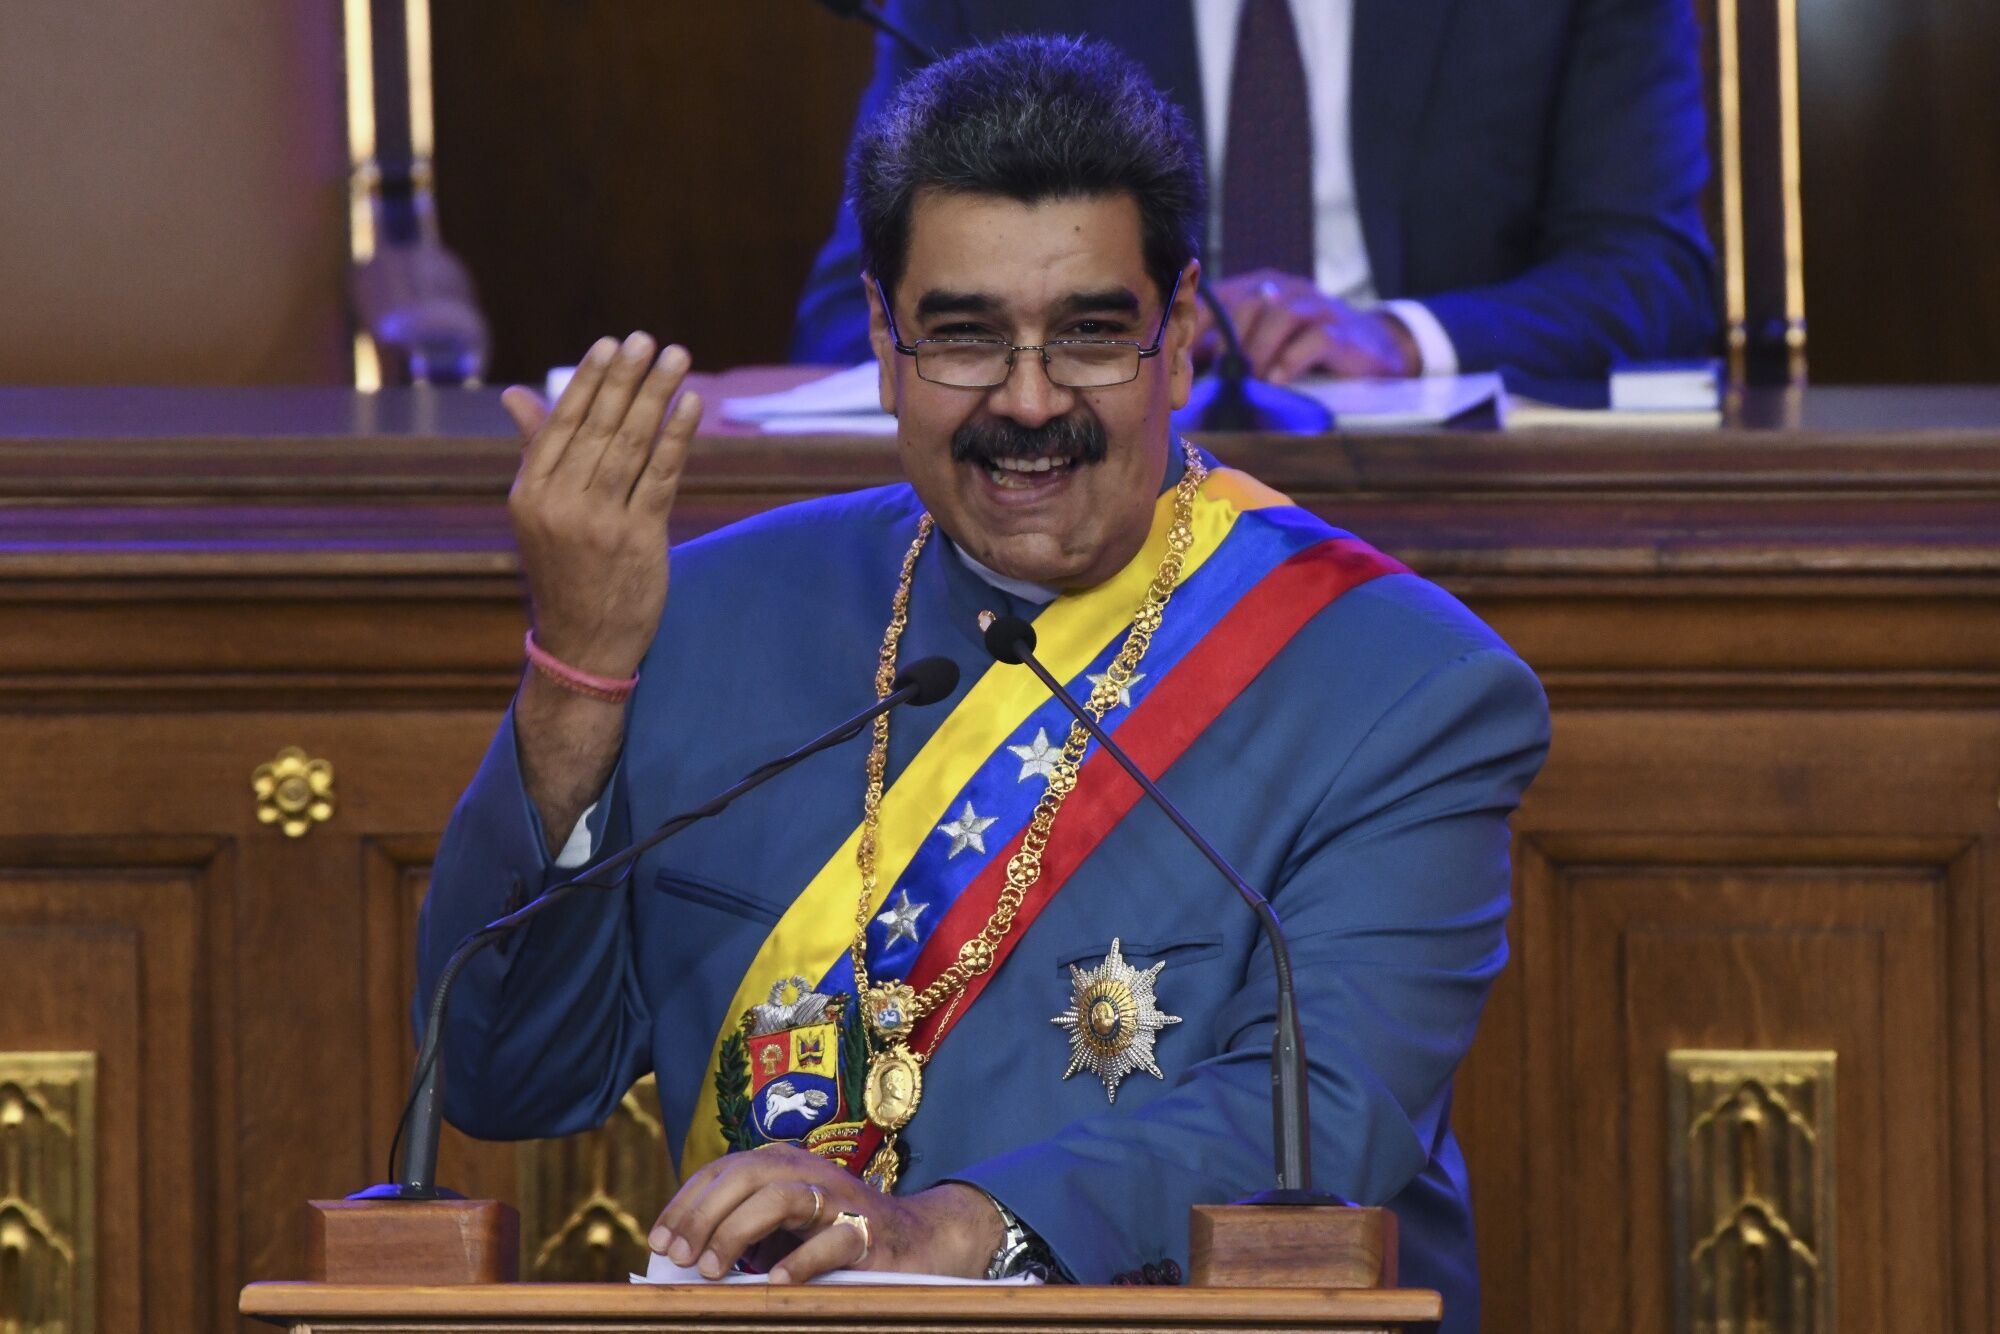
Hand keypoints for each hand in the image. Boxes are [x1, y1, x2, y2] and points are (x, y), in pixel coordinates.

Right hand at [501, 332, 701, 678]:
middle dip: (627, 377)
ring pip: (631, 444)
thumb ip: (536, 452)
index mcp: (529, 493)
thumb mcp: (538, 514)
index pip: (561, 423)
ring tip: (677, 358)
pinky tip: (690, 405)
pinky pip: (662, 476)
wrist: (583, 645)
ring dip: (657, 395)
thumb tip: (515, 396)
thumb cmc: (564, 571)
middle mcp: (559, 504)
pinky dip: (678, 437)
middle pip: (598, 426)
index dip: (589, 381)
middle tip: (648, 339)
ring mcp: (599, 522)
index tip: (611, 344)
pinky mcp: (638, 539)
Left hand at [649, 1145, 1003, 1283]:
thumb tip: (682, 1259)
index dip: (686, 1203)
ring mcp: (840, 1199)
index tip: (658, 1240)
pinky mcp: (869, 1232)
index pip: (724, 1171)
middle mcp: (810, 1172)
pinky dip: (800, 1261)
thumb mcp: (785, 1229)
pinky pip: (832, 1241)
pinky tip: (774, 1283)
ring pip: (781, 1197)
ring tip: (713, 1269)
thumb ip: (743, 1233)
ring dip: (738, 1231)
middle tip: (679, 1258)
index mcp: (784, 1166)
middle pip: (746, 1176)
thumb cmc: (838, 1237)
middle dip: (704, 1216)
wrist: (920, 1241)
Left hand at [1194, 269, 1420, 382]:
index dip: (1194, 324)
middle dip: (1226, 342)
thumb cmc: (1303, 350)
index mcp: (1258, 289)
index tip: (1176, 355)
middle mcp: (1285, 289)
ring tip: (1248, 382)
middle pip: (1245, 304)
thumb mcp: (1260, 345)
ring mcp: (1315, 306)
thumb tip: (1177, 369)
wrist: (1371, 349)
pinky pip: (1314, 339)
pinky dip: (1292, 361)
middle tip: (1212, 375)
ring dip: (1258, 352)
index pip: (1217, 297)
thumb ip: (1223, 350)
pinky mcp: (1341, 331)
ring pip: (1278, 315)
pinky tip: (1278, 382)